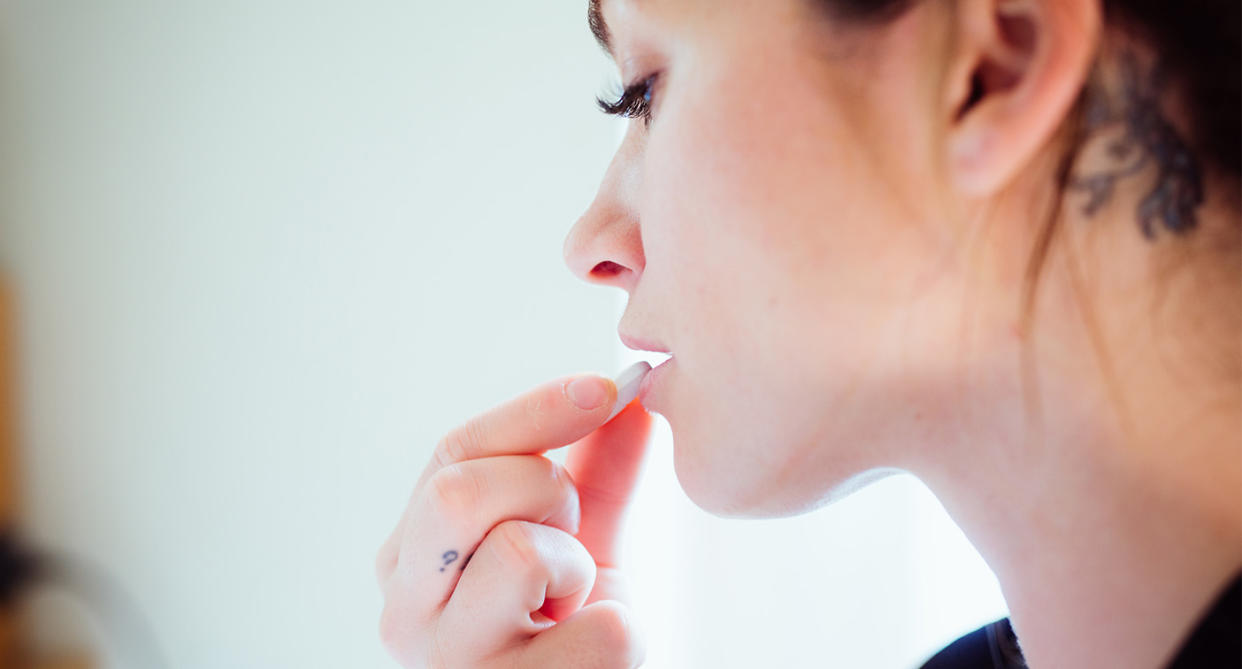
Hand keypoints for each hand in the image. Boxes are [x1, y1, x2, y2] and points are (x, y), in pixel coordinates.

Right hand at [376, 373, 655, 667]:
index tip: (607, 387)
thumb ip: (596, 468)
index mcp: (410, 558)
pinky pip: (601, 630)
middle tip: (571, 533)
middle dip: (544, 490)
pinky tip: (592, 654)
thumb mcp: (577, 540)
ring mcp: (450, 665)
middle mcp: (406, 611)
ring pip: (521, 553)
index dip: (536, 411)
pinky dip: (621, 632)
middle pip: (458, 492)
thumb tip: (632, 393)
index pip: (453, 453)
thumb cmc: (569, 631)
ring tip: (571, 603)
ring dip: (578, 567)